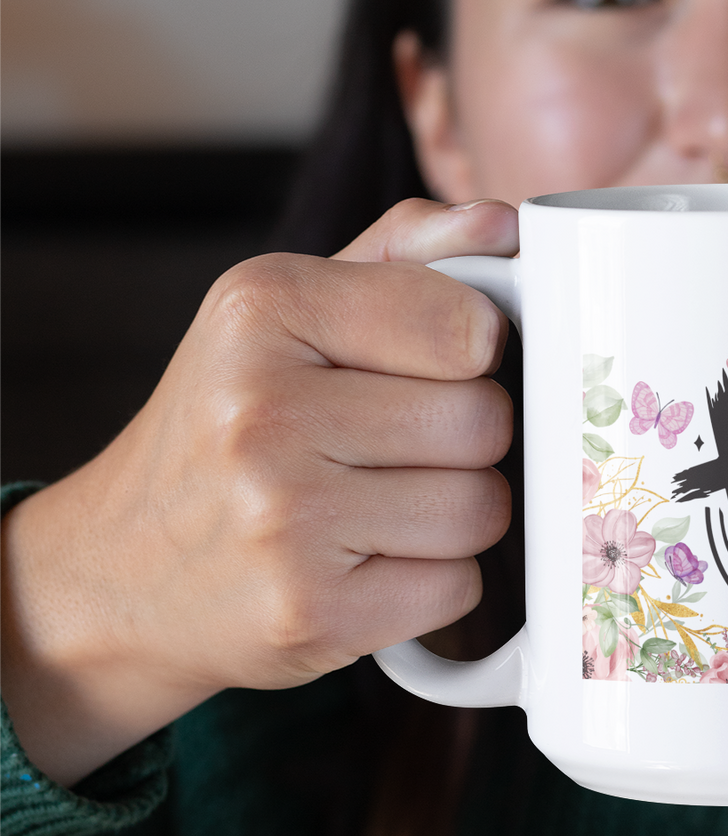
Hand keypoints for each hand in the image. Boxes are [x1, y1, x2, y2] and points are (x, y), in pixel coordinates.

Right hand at [0, 199, 518, 786]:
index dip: (475, 351)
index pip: (466, 326)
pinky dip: (431, 583)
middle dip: (463, 439)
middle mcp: (263, 410)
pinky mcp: (310, 612)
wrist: (116, 567)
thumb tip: (503, 224)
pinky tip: (366, 563)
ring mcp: (283, 520)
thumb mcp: (284, 311)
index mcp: (262, 308)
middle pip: (482, 421)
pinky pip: (457, 588)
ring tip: (378, 506)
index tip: (436, 364)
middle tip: (393, 448)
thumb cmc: (224, 425)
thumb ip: (402, 255)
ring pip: (481, 509)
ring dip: (453, 515)